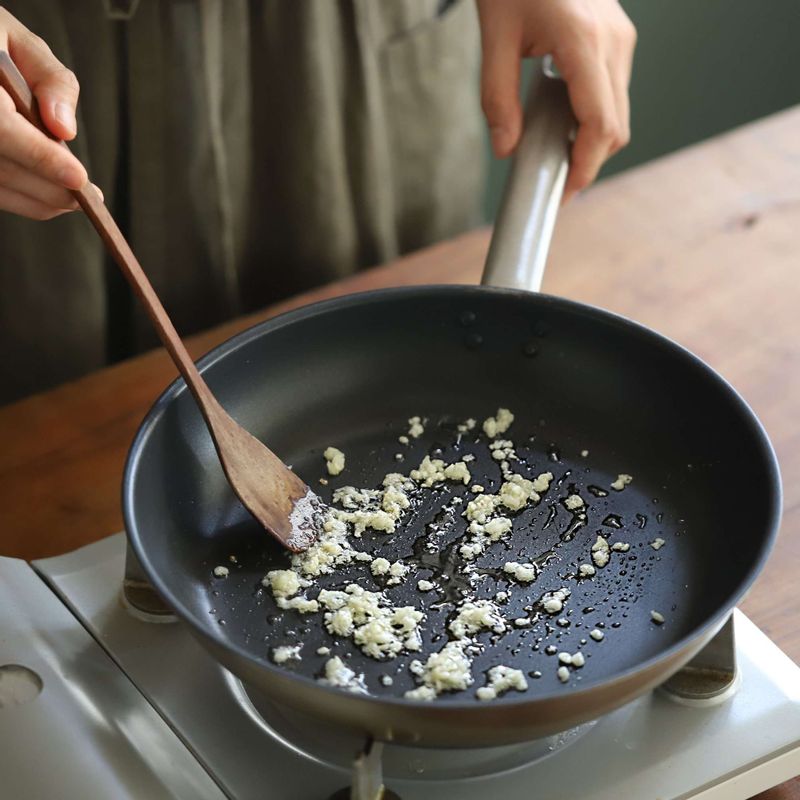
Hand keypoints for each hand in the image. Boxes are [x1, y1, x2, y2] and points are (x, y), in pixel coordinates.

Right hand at [0, 8, 89, 219]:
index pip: (2, 127)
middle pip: (2, 167)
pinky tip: (53, 195)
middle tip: (90, 196)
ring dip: (42, 200)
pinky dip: (26, 199)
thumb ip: (49, 79)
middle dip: (50, 187)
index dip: (40, 156)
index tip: (79, 177)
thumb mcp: (18, 40)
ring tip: (77, 199)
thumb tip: (65, 129)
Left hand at [477, 0, 636, 202]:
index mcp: (583, 43)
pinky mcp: (619, 36)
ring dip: (592, 140)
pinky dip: (594, 116)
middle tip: (554, 180)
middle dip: (589, 161)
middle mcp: (614, 42)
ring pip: (620, 112)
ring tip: (554, 152)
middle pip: (616, 127)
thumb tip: (506, 149)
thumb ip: (498, 99)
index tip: (565, 191)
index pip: (599, 126)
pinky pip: (614, 92)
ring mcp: (622, 37)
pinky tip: (563, 121)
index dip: (585, 167)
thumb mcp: (494, 37)